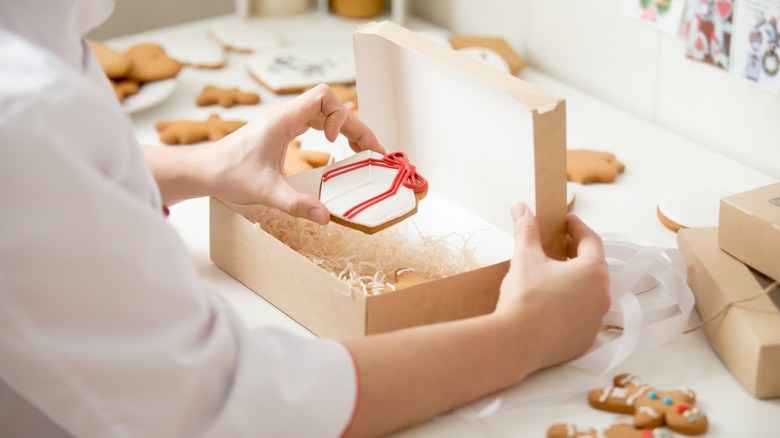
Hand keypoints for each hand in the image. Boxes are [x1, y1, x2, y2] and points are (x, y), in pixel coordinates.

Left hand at [202, 84, 384, 223]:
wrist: (203, 171)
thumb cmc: (228, 174)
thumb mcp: (266, 192)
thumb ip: (296, 204)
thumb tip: (325, 216)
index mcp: (283, 119)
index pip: (324, 96)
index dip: (339, 116)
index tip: (334, 142)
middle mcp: (285, 115)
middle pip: (331, 106)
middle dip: (355, 126)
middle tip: (373, 151)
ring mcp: (283, 122)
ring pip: (325, 113)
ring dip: (345, 128)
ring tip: (362, 150)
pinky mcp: (281, 131)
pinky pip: (314, 122)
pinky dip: (331, 131)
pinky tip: (337, 148)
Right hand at [495, 203, 609, 370]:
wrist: (516, 342)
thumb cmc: (525, 298)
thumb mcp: (525, 257)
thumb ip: (526, 230)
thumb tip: (521, 208)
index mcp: (592, 271)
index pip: (591, 240)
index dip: (577, 228)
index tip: (566, 222)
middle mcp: (601, 296)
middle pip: (593, 267)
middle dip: (576, 254)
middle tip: (558, 246)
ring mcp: (595, 321)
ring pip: (589, 293)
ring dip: (575, 282)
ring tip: (554, 277)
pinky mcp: (585, 340)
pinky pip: (583, 317)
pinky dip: (571, 308)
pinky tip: (552, 305)